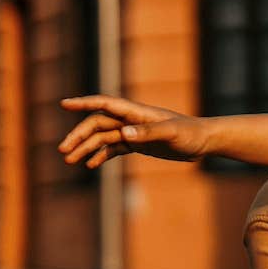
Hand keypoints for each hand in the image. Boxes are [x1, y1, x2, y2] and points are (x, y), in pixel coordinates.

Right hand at [59, 95, 209, 166]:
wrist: (204, 141)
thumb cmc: (190, 133)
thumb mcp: (171, 133)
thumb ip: (148, 133)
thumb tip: (124, 134)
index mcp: (135, 112)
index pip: (104, 104)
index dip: (83, 103)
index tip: (64, 104)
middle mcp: (130, 120)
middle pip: (97, 124)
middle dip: (79, 136)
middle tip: (63, 151)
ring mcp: (133, 132)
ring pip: (103, 138)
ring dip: (86, 148)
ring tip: (71, 161)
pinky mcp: (138, 143)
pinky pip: (114, 149)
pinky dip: (101, 155)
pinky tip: (91, 165)